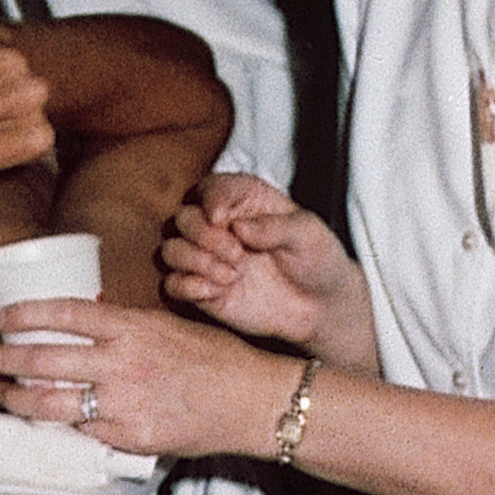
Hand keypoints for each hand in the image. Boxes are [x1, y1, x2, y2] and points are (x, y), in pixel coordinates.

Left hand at [0, 298, 303, 461]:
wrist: (254, 401)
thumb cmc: (218, 360)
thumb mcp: (170, 326)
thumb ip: (126, 328)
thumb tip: (85, 329)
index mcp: (133, 327)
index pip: (63, 314)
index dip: (25, 314)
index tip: (3, 318)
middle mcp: (122, 362)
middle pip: (44, 359)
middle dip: (9, 360)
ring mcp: (124, 402)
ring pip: (51, 403)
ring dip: (19, 400)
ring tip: (7, 396)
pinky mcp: (130, 436)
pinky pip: (85, 431)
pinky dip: (68, 426)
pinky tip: (56, 422)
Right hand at [160, 171, 365, 354]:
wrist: (322, 306)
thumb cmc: (318, 260)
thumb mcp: (309, 235)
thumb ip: (276, 227)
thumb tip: (239, 226)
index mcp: (244, 201)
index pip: (211, 188)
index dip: (210, 200)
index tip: (221, 218)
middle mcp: (219, 227)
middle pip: (183, 218)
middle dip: (203, 235)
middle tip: (238, 253)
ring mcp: (208, 259)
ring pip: (171, 250)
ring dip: (195, 261)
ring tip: (233, 274)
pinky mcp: (203, 290)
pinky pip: (172, 284)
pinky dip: (187, 286)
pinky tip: (218, 291)